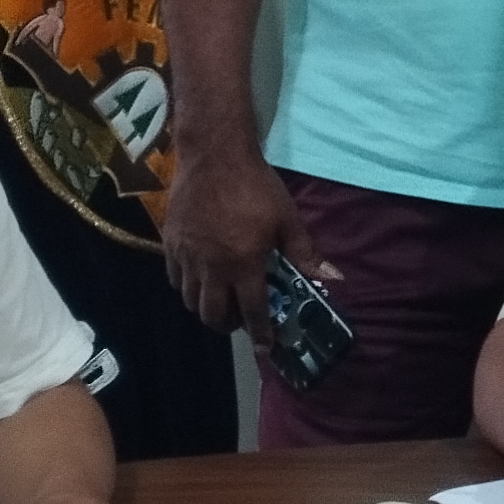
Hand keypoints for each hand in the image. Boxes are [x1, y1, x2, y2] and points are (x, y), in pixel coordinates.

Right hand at [161, 140, 326, 335]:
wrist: (214, 156)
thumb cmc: (256, 186)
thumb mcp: (287, 218)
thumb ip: (305, 252)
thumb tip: (334, 278)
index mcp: (243, 264)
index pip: (252, 310)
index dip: (259, 333)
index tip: (264, 347)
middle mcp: (211, 268)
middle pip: (211, 315)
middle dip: (227, 325)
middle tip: (240, 319)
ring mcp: (186, 257)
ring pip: (189, 300)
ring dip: (206, 307)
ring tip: (221, 298)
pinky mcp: (169, 244)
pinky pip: (174, 278)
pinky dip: (187, 286)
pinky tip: (200, 277)